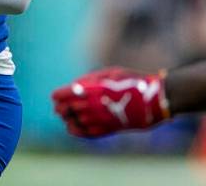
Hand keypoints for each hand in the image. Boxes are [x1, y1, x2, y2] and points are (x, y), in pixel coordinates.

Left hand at [51, 67, 169, 137]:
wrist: (150, 102)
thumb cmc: (130, 82)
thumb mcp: (110, 73)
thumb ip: (90, 79)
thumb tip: (74, 86)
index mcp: (94, 90)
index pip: (66, 95)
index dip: (58, 96)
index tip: (55, 96)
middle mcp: (94, 106)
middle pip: (67, 109)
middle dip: (60, 108)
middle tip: (58, 106)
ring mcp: (100, 119)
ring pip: (73, 122)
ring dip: (67, 119)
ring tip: (66, 115)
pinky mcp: (106, 130)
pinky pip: (85, 133)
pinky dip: (76, 130)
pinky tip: (72, 127)